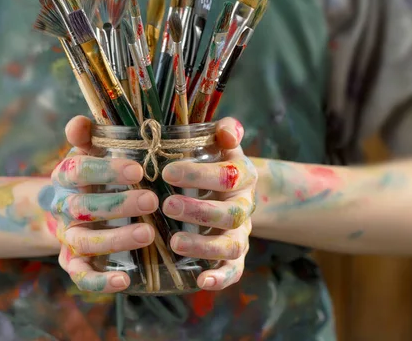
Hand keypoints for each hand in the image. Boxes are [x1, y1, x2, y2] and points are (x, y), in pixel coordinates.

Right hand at [51, 116, 158, 292]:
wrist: (70, 209)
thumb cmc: (94, 173)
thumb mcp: (91, 149)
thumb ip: (88, 134)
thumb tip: (80, 122)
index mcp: (65, 175)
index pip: (78, 170)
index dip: (106, 170)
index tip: (138, 170)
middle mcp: (63, 206)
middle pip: (84, 208)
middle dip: (119, 205)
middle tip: (152, 201)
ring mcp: (68, 237)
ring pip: (85, 241)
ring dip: (115, 240)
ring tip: (148, 235)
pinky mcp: (74, 263)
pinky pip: (82, 276)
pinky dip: (100, 282)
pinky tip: (124, 281)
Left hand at [161, 118, 256, 289]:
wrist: (229, 189)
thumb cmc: (214, 162)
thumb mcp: (219, 143)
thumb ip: (224, 132)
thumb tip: (227, 130)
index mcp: (242, 176)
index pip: (228, 175)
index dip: (199, 174)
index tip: (167, 171)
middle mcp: (244, 206)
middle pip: (232, 213)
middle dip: (199, 211)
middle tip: (166, 205)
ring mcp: (241, 234)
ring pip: (231, 244)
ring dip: (204, 246)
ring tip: (175, 242)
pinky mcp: (234, 256)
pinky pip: (234, 271)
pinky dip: (221, 278)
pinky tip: (201, 281)